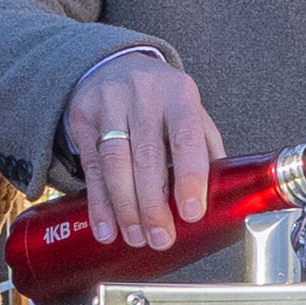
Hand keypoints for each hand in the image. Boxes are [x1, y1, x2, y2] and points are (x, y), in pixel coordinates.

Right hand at [62, 47, 215, 250]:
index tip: (191, 214)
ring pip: (114, 164)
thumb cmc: (162, 99)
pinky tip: (106, 228)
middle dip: (154, 205)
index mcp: (179, 93)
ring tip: (137, 237)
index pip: (185, 138)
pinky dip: (98, 203)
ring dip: (126, 208)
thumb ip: (206, 147)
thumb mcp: (190, 111)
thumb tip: (222, 195)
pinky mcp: (82, 119)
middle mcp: (142, 94)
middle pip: (147, 157)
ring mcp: (108, 104)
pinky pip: (90, 167)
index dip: (190, 178)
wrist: (114, 65)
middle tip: (162, 239)